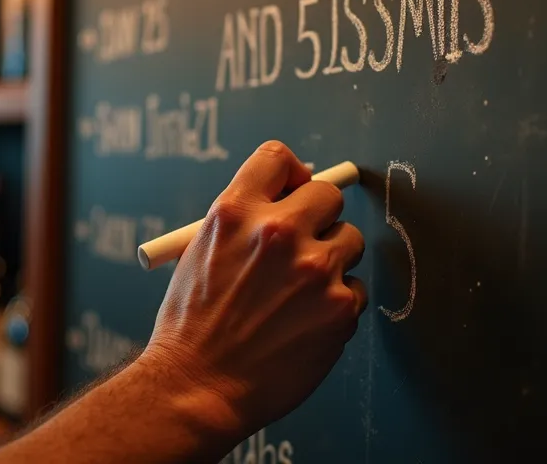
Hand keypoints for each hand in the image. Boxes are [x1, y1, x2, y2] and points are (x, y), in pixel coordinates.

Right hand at [140, 140, 366, 442]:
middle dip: (319, 217)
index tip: (293, 191)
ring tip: (296, 295)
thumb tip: (288, 202)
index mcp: (236, 212)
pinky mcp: (340, 306)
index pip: (278, 158)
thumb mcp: (200, 253)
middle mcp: (278, 232)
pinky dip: (335, 304)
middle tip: (303, 245)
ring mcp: (315, 269)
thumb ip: (244, 223)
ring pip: (349, 240)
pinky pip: (354, 289)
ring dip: (331, 261)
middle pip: (327, 193)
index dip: (291, 174)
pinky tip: (302, 324)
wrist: (198, 388)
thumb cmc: (192, 326)